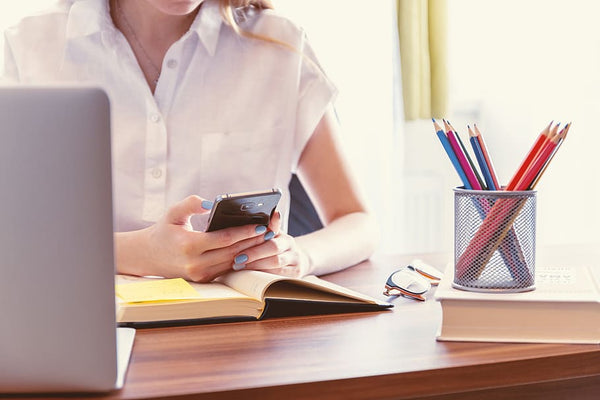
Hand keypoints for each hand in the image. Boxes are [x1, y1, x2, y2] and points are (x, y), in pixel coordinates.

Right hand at [115, 195, 272, 281]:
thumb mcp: (173, 212)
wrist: (148, 255)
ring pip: (232, 263)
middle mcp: (195, 263)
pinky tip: (252, 249)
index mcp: (189, 245)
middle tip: (271, 232)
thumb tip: (212, 203)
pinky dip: (240, 259)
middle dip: (253, 242)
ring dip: (250, 252)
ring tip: (266, 240)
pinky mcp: (203, 280)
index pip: (224, 239)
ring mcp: (200, 274)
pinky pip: (227, 269)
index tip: (261, 225)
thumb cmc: (164, 230)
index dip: (245, 232)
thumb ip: (192, 203)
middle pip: (233, 252)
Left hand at [231, 212, 312, 277]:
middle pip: (273, 248)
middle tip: (236, 258)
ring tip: (239, 268)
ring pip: (275, 264)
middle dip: (253, 253)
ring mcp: (295, 263)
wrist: (298, 263)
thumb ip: (268, 227)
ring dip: (255, 266)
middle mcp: (292, 249)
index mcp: (285, 237)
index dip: (256, 236)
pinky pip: (277, 276)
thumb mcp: (274, 237)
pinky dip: (262, 276)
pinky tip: (249, 276)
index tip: (239, 240)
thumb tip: (270, 212)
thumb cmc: (278, 249)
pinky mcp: (295, 276)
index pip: (271, 233)